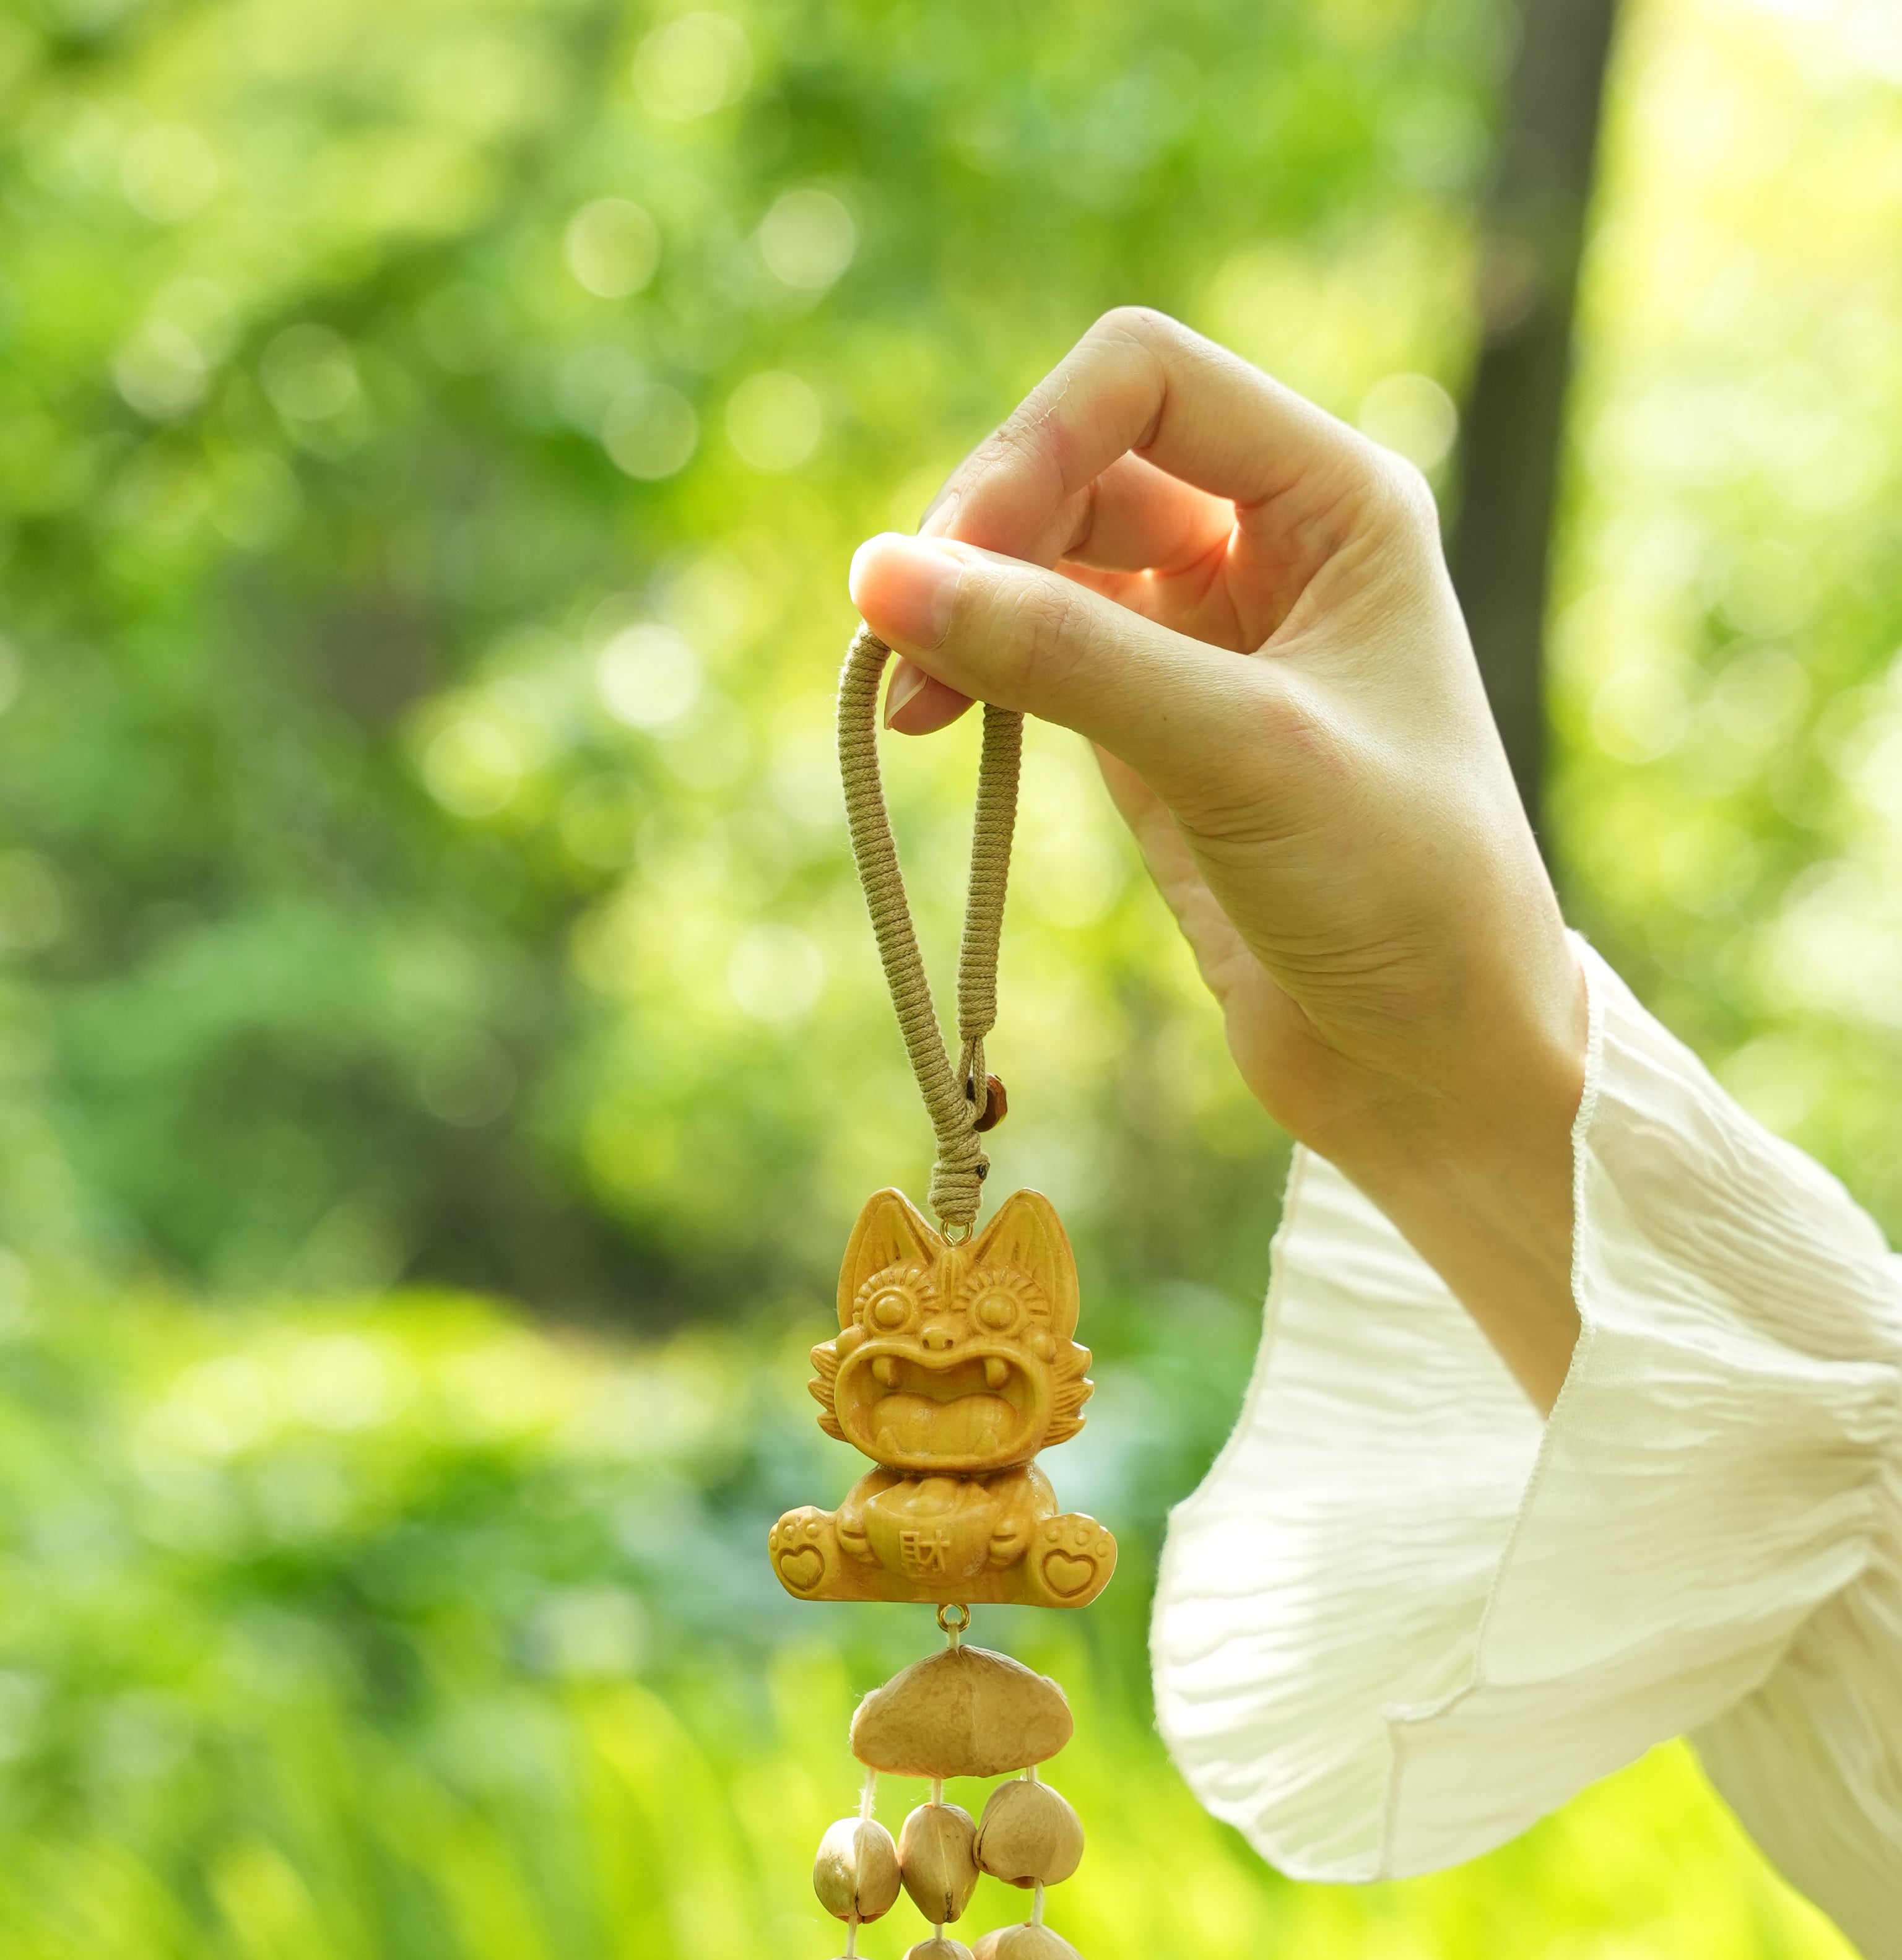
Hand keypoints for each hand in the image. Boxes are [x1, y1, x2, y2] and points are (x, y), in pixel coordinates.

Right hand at [846, 309, 1586, 1410]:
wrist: (1438, 1066)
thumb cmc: (1400, 893)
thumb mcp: (1237, 752)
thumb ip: (1066, 654)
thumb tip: (883, 576)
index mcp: (1338, 501)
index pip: (1145, 378)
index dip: (1036, 440)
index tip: (958, 558)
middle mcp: (1275, 546)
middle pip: (1079, 458)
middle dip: (984, 532)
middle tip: (906, 640)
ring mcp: (1210, 640)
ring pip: (1048, 557)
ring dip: (967, 607)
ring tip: (906, 705)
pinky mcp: (1158, 732)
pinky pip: (1044, 655)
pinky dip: (979, 674)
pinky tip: (933, 723)